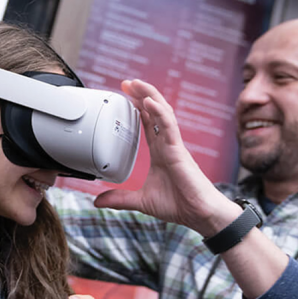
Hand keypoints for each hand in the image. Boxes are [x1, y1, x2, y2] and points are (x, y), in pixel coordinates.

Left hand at [94, 80, 240, 235]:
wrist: (199, 215)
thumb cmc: (179, 205)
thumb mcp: (141, 201)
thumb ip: (120, 199)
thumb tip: (98, 201)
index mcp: (161, 152)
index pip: (149, 123)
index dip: (139, 108)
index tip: (126, 95)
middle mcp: (167, 144)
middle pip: (155, 112)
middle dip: (142, 95)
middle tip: (127, 83)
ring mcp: (174, 145)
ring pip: (163, 113)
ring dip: (149, 96)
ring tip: (136, 84)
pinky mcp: (179, 150)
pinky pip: (169, 126)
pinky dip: (159, 112)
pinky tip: (149, 102)